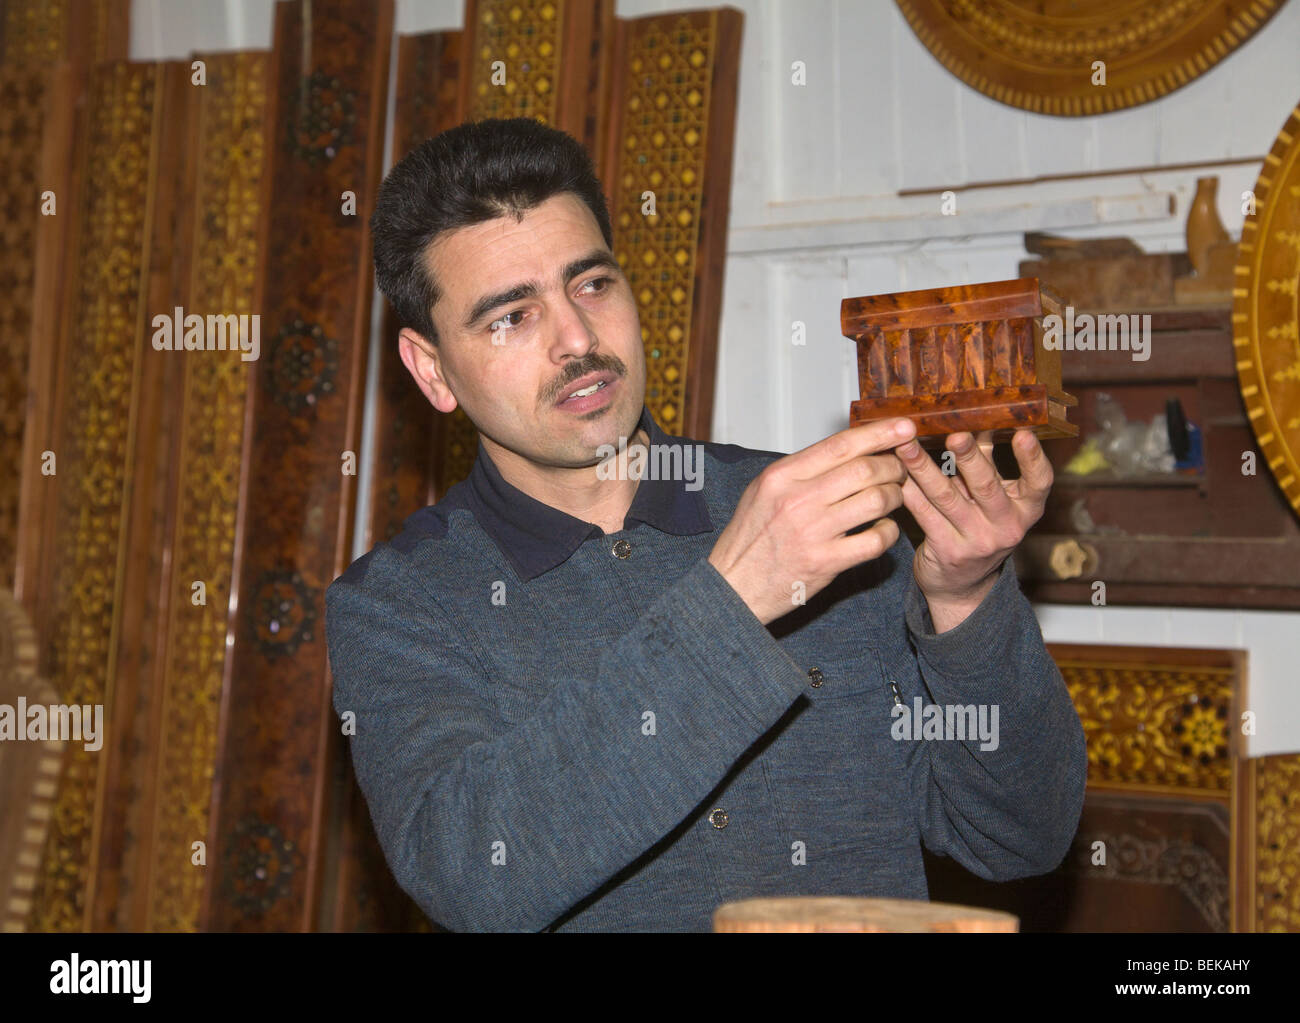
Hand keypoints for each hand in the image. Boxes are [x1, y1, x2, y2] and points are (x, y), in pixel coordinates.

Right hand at [709, 417, 914, 625]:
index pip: (840, 445)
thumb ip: (802, 469)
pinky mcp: (826, 562)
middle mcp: (797, 500)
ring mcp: (813, 532)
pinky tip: (883, 530)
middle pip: (865, 470)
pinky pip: (875, 541)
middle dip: (892, 466)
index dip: (878, 433)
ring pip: (876, 501)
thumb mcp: (764, 490)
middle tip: (898, 470)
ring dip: (895, 496)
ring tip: (893, 497)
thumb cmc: (750, 537)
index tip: (904, 427)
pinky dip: (889, 532)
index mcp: (782, 476)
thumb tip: (847, 448)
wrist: (734, 585)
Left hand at [896, 428, 1052, 628]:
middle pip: (987, 486)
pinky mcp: (948, 551)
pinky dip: (909, 492)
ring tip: (906, 446)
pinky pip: (924, 515)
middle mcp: (1007, 526)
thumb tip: (975, 418)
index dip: (1032, 458)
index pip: (1040, 482)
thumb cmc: (978, 527)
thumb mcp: (992, 499)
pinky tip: (895, 474)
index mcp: (1026, 508)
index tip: (1022, 432)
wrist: (962, 584)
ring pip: (948, 498)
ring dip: (924, 468)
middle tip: (954, 434)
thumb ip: (986, 462)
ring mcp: (978, 541)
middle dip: (969, 458)